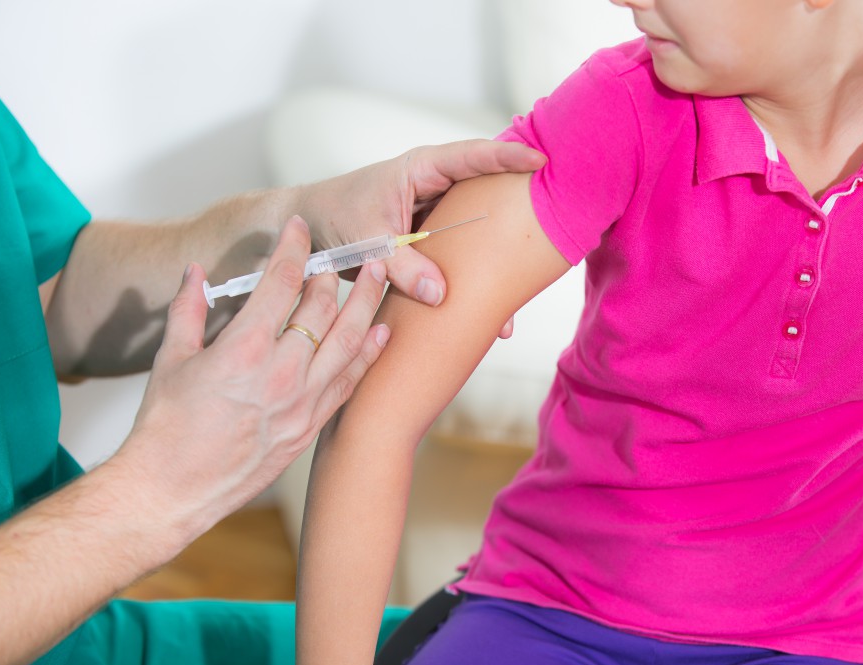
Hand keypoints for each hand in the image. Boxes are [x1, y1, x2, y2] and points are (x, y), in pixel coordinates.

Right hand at [122, 216, 388, 534]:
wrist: (172, 490)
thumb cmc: (165, 427)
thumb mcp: (170, 359)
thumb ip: (187, 309)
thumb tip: (194, 271)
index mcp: (244, 349)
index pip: (280, 282)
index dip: (293, 248)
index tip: (299, 229)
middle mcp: (281, 373)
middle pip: (322, 308)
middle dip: (334, 275)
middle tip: (342, 254)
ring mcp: (302, 402)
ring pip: (347, 342)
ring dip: (366, 305)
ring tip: (381, 276)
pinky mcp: (310, 426)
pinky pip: (349, 383)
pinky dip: (367, 355)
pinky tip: (379, 333)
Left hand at [303, 139, 545, 337]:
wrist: (305, 232)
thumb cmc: (331, 216)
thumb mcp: (367, 241)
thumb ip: (404, 266)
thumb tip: (442, 295)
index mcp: (421, 170)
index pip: (474, 157)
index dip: (509, 157)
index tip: (541, 160)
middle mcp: (434, 188)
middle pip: (489, 192)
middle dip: (520, 205)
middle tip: (557, 218)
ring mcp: (435, 216)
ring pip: (479, 230)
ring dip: (501, 251)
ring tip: (531, 276)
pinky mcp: (431, 243)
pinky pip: (462, 256)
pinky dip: (476, 277)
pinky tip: (494, 310)